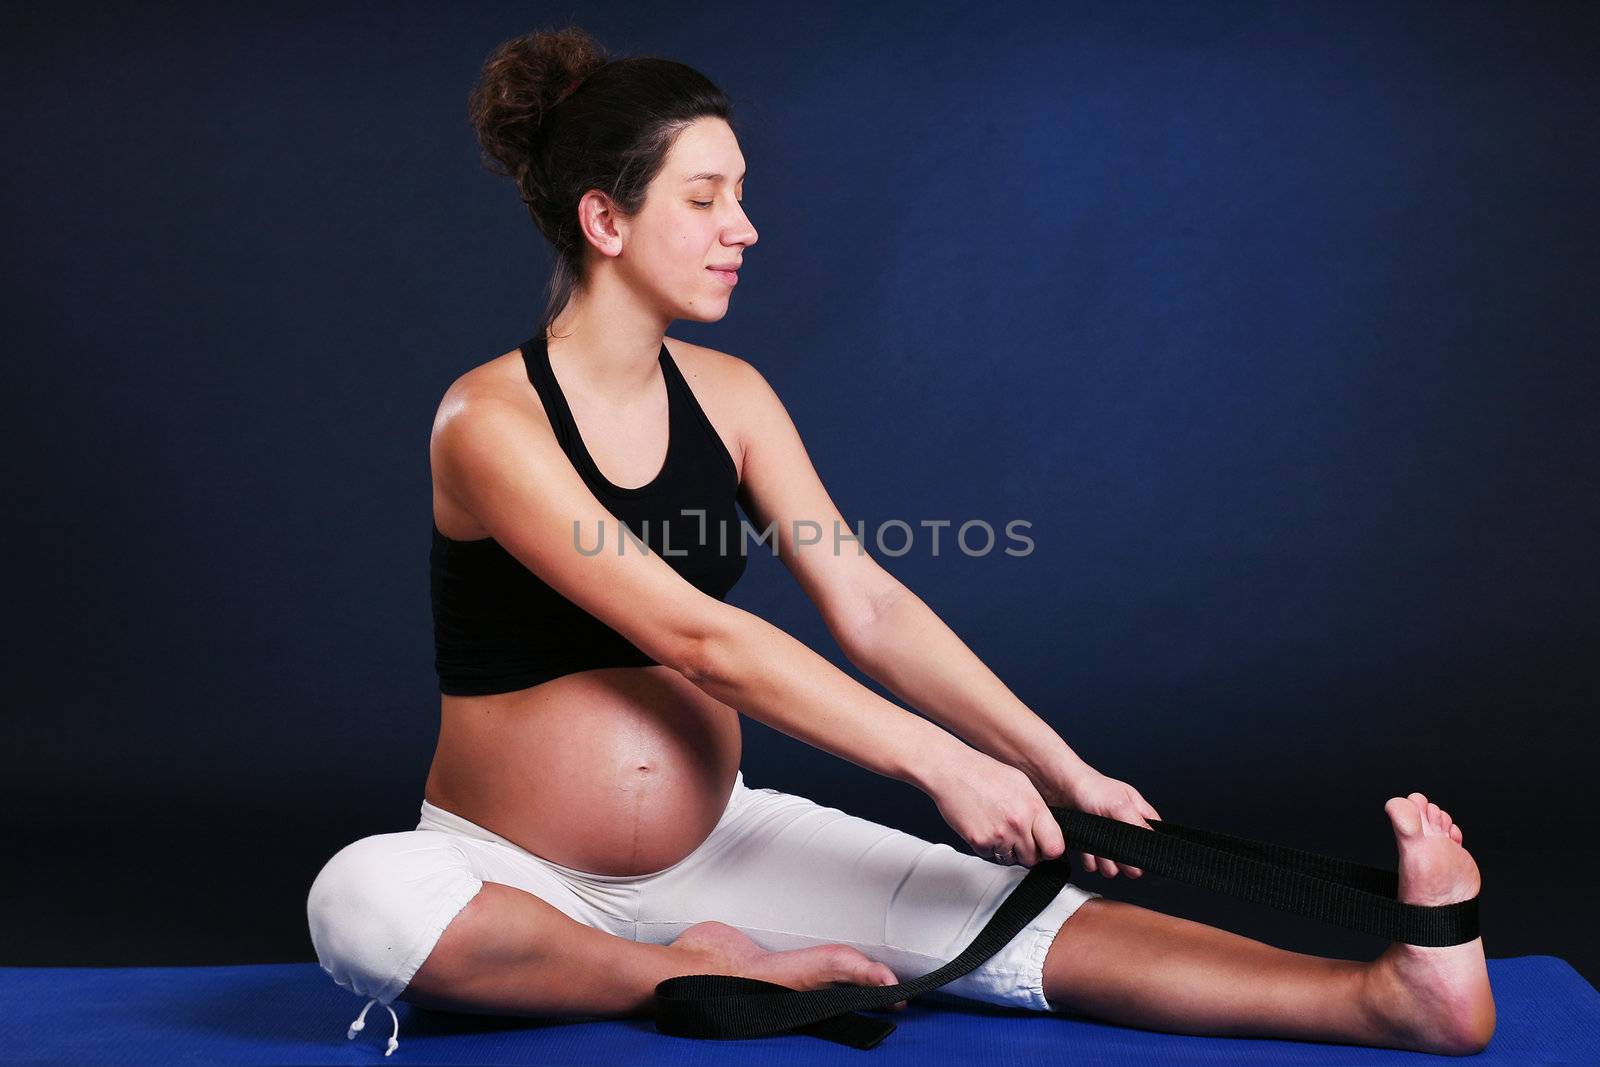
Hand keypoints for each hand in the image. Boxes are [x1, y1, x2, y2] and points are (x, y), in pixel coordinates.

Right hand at [922, 747, 1065, 867]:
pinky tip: (983, 826)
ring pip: (1011, 860)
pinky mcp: (979, 842)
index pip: (1055, 847)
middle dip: (1026, 851)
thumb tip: (1048, 831)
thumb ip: (1037, 810)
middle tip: (1016, 837)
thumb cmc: (983, 773)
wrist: (951, 770)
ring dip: (1006, 850)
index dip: (1050, 850)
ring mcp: (999, 835)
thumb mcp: (1021, 784)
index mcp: (1033, 807)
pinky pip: (990, 856)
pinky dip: (987, 847)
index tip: (1044, 846)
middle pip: (1033, 859)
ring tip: (996, 827)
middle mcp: (1018, 823)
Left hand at [1038, 767, 1161, 878]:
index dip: (1146, 850)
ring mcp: (1107, 838)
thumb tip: (1153, 844)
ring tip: (1097, 845)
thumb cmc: (1091, 788)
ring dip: (1105, 861)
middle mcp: (1125, 828)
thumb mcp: (1120, 805)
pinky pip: (1094, 864)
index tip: (1135, 852)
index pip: (1153, 840)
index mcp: (1139, 815)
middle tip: (1113, 847)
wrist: (1059, 788)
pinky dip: (1090, 859)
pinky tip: (1086, 847)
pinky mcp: (1090, 845)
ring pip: (1113, 866)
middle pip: (1133, 859)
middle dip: (1123, 859)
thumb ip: (1138, 825)